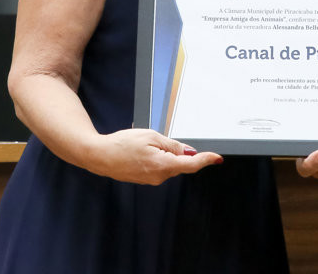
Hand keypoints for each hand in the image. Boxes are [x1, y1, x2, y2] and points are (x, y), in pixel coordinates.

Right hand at [87, 128, 222, 184]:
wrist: (100, 156)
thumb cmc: (121, 144)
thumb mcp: (150, 136)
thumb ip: (172, 145)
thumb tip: (188, 152)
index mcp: (162, 165)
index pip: (191, 164)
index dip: (206, 160)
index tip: (217, 158)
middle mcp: (159, 177)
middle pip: (180, 163)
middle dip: (176, 150)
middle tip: (157, 139)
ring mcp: (152, 180)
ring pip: (169, 165)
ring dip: (164, 153)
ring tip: (144, 144)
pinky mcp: (146, 180)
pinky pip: (160, 168)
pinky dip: (157, 158)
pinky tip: (142, 151)